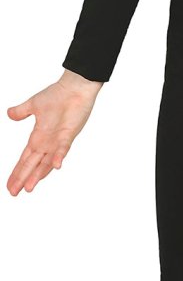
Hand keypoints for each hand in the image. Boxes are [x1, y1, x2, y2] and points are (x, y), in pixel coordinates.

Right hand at [6, 69, 103, 195]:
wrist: (75, 87)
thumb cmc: (57, 95)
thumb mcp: (33, 105)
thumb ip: (21, 112)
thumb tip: (9, 114)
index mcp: (38, 138)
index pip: (25, 159)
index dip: (17, 171)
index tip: (10, 185)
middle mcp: (47, 143)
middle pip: (32, 164)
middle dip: (23, 178)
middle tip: (13, 193)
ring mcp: (58, 141)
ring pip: (46, 162)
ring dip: (38, 175)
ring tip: (29, 188)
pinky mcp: (68, 134)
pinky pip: (63, 148)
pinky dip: (59, 156)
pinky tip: (56, 166)